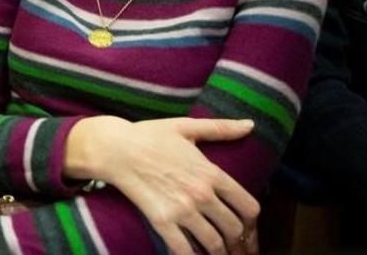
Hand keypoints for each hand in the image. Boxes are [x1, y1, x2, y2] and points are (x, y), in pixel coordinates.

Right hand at [70, 117, 259, 254]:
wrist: (113, 148)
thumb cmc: (148, 135)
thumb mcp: (186, 127)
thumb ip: (221, 128)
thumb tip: (250, 124)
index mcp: (211, 173)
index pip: (248, 207)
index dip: (253, 223)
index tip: (248, 229)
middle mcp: (201, 194)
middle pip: (235, 229)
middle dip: (239, 242)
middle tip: (236, 248)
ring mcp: (181, 209)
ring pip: (214, 243)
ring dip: (221, 253)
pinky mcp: (161, 221)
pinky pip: (184, 250)